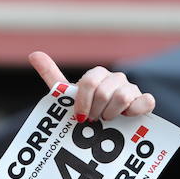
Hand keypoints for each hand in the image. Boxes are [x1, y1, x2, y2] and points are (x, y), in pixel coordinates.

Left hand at [28, 52, 155, 122]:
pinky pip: (146, 101)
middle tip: (92, 120)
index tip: (80, 116)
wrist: (105, 124)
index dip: (83, 102)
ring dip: (111, 114)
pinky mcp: (144, 101)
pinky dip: (136, 110)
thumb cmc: (85, 108)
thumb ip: (52, 76)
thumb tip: (33, 54)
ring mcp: (132, 88)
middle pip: (104, 92)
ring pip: (123, 97)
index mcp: (97, 75)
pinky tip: (127, 117)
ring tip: (107, 120)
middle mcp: (116, 78)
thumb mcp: (67, 94)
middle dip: (95, 111)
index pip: (89, 82)